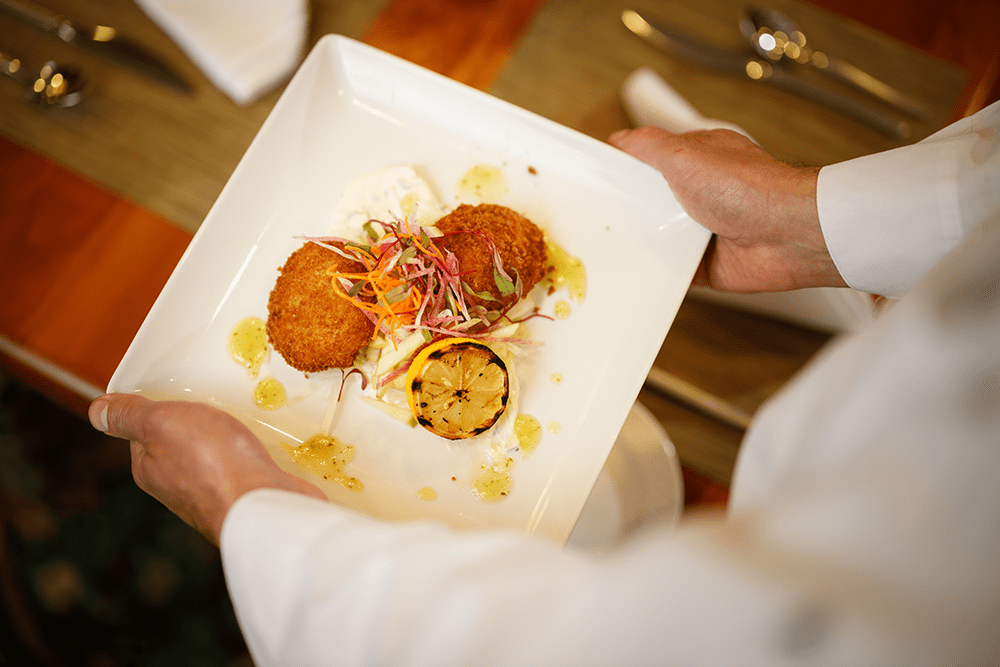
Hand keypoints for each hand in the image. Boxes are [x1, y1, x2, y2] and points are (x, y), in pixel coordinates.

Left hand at [89, 394, 323, 544]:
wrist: (264, 504)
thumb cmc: (212, 463)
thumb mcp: (162, 424)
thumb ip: (131, 416)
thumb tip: (96, 412)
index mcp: (150, 469)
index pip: (144, 431)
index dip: (159, 407)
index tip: (178, 390)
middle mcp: (178, 485)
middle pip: (183, 443)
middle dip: (199, 421)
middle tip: (217, 399)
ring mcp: (214, 493)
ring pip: (217, 455)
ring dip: (230, 435)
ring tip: (245, 417)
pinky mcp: (246, 495)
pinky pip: (245, 465)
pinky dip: (253, 452)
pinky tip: (265, 442)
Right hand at [609, 127, 846, 292]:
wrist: (787, 235)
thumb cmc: (750, 188)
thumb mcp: (685, 154)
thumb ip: (648, 145)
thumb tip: (620, 138)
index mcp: (698, 160)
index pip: (654, 161)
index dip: (628, 168)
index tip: (600, 177)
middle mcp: (704, 194)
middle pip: (654, 203)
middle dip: (633, 211)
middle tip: (607, 216)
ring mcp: (706, 230)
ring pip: (662, 239)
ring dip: (648, 243)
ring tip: (623, 244)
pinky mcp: (708, 264)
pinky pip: (675, 270)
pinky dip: (662, 273)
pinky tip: (646, 271)